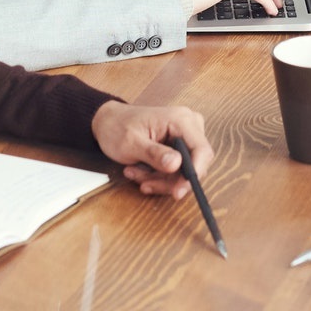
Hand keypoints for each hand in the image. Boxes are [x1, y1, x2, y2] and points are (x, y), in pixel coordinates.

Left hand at [93, 101, 212, 198]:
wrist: (108, 122)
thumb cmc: (118, 127)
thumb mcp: (131, 143)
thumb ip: (154, 154)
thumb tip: (176, 164)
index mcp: (181, 120)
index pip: (202, 150)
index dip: (194, 173)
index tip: (178, 191)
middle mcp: (188, 126)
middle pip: (193, 165)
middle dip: (168, 180)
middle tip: (145, 184)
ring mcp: (184, 137)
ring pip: (183, 172)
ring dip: (159, 179)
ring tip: (134, 174)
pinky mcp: (178, 147)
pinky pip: (175, 170)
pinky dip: (157, 176)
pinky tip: (139, 172)